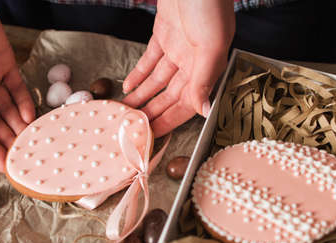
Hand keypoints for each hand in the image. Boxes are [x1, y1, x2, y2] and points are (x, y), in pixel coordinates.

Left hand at [123, 0, 234, 136]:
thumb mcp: (210, 45)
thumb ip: (204, 79)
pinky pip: (150, 60)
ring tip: (126, 112)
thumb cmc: (208, 6)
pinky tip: (129, 86)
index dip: (168, 122)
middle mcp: (193, 62)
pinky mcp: (164, 34)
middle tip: (132, 129)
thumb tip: (204, 111)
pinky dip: (139, 74)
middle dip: (151, 113)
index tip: (151, 137)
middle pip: (168, 96)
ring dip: (142, 96)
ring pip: (157, 81)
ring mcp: (178, 48)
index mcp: (206, 69)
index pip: (185, 105)